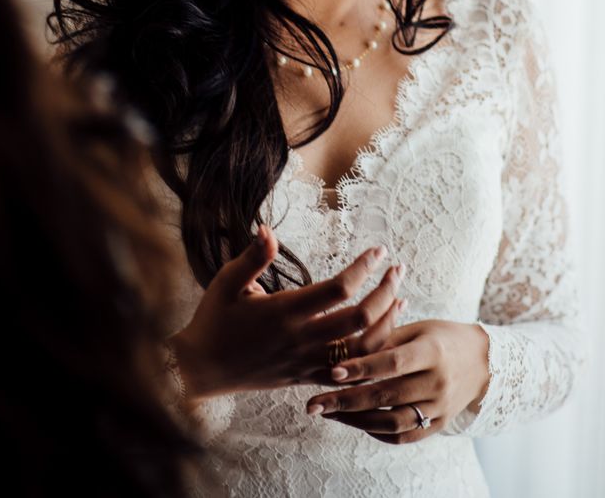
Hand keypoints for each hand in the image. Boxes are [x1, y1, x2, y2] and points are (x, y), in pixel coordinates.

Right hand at [170, 224, 404, 398]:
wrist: (201, 370)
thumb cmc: (213, 321)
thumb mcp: (227, 283)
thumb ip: (253, 257)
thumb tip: (267, 228)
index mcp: (284, 311)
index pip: (338, 289)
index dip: (363, 268)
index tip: (378, 250)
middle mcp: (301, 338)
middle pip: (360, 318)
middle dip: (386, 291)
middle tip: (398, 269)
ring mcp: (307, 361)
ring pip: (362, 348)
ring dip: (387, 321)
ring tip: (402, 297)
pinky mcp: (307, 377)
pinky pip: (350, 371)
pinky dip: (373, 353)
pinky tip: (385, 333)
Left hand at [305, 320, 490, 443]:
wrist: (483, 361)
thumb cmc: (440, 336)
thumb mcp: (416, 328)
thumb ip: (383, 339)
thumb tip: (343, 348)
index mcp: (432, 351)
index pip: (392, 362)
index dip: (362, 368)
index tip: (332, 372)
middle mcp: (438, 381)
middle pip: (386, 396)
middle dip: (345, 402)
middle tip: (313, 405)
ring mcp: (440, 407)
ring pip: (392, 422)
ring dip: (356, 421)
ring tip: (329, 413)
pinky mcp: (440, 424)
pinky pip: (405, 436)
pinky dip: (377, 432)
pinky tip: (356, 422)